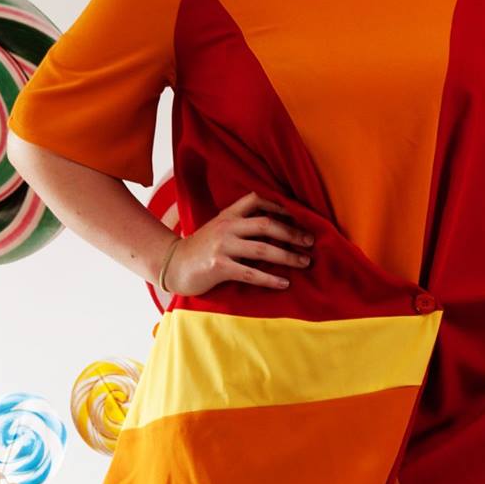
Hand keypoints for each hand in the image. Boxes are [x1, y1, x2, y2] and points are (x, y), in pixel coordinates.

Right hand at [163, 189, 312, 297]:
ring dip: (287, 256)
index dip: (280, 206)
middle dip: (292, 233)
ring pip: (262, 248)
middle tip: (311, 242)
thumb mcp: (220, 230)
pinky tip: (284, 283)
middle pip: (266, 224)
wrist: (173, 265)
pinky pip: (251, 272)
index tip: (300, 216)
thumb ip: (242, 226)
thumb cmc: (201, 250)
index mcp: (228, 215)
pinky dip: (270, 278)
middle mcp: (226, 227)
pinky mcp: (218, 267)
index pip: (257, 200)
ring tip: (304, 262)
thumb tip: (276, 231)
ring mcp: (222, 246)